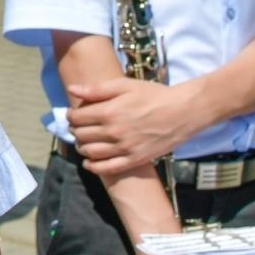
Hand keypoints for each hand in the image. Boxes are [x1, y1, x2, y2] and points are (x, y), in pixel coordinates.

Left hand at [69, 77, 198, 174]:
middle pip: (81, 135)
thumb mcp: (124, 85)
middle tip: (77, 127)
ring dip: (82, 148)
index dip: (70, 116)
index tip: (73, 114)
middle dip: (75, 131)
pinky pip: (110, 168)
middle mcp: (114, 132)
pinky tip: (89, 163)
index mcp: (109, 112)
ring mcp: (125, 148)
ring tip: (83, 142)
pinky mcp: (136, 159)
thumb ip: (96, 89)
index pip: (76, 118)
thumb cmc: (154, 95)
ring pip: (91, 152)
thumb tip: (72, 90)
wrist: (183, 111)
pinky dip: (95, 167)